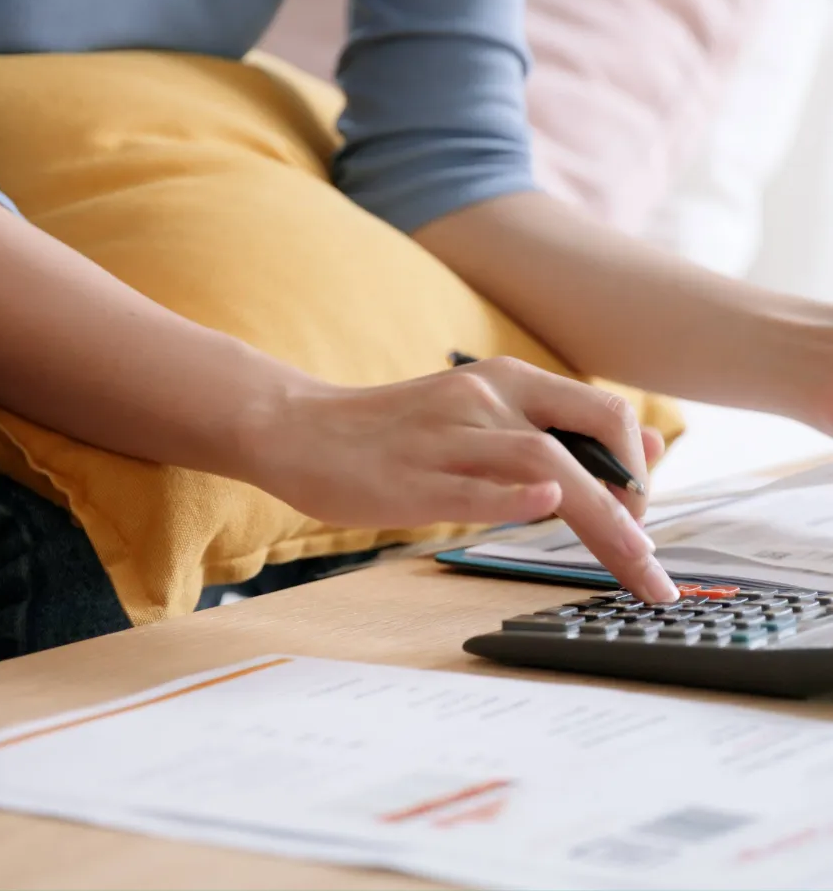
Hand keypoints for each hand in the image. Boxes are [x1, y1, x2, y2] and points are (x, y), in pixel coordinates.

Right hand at [249, 357, 676, 602]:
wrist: (300, 428)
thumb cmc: (391, 434)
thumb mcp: (475, 416)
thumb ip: (547, 430)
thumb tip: (643, 450)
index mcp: (506, 381)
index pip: (604, 413)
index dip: (641, 465)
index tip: (645, 516)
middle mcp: (484, 397)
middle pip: (588, 435)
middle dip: (636, 501)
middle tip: (646, 559)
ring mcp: (447, 435)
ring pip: (542, 461)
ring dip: (602, 516)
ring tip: (633, 564)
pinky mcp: (410, 476)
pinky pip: (471, 484)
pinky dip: (515, 494)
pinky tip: (546, 503)